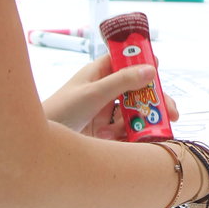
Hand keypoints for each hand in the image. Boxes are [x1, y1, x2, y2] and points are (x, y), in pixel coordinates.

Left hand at [42, 56, 178, 140]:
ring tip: (159, 130)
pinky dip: (135, 136)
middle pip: (137, 91)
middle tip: (172, 112)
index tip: (158, 68)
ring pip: (135, 113)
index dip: (142, 62)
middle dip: (155, 100)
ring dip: (146, 121)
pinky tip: (139, 141)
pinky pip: (127, 132)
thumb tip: (151, 69)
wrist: (36, 146)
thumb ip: (122, 82)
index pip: (124, 61)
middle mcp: (103, 92)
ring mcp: (105, 114)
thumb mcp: (92, 94)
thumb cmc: (58, 112)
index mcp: (98, 74)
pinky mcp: (105, 135)